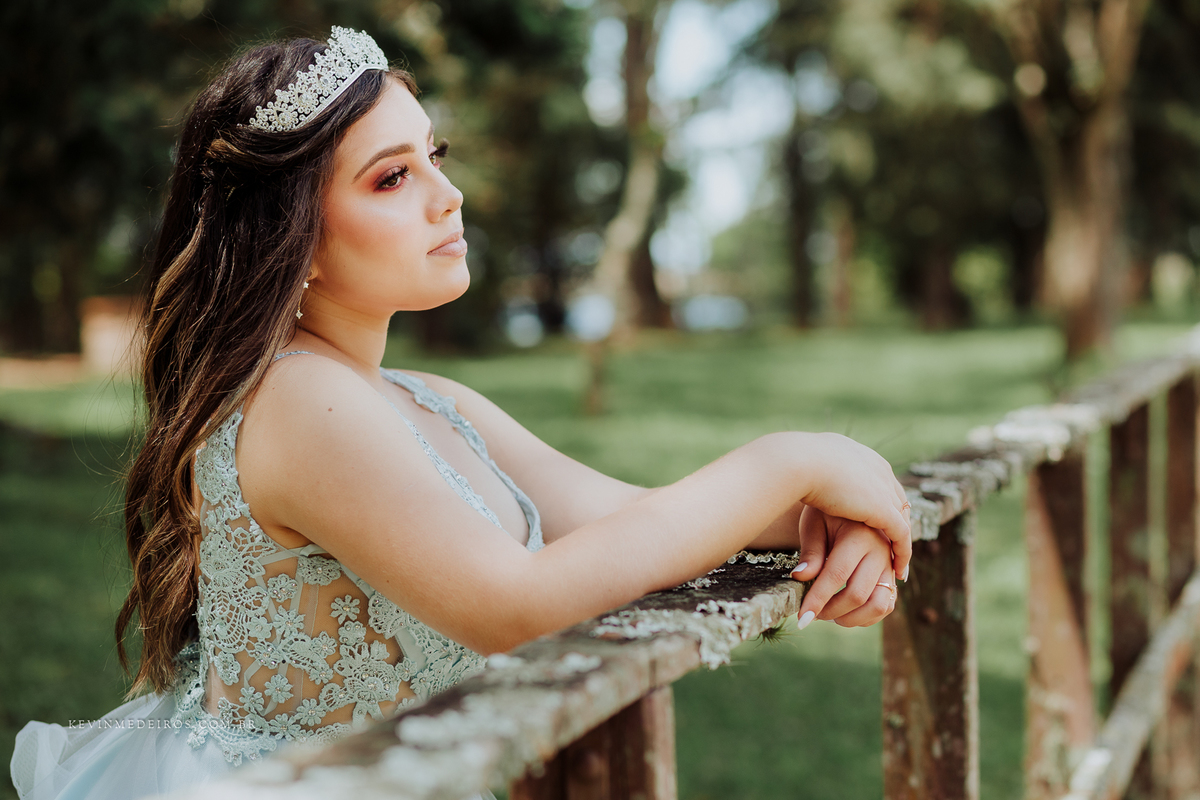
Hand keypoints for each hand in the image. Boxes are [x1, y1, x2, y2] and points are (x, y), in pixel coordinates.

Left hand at [789, 505, 897, 628]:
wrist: (851, 497)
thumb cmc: (826, 512)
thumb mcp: (814, 524)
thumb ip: (811, 552)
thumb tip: (801, 578)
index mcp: (859, 535)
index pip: (836, 575)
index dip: (817, 600)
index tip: (801, 619)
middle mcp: (880, 550)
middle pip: (858, 594)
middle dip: (831, 611)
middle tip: (810, 615)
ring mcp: (890, 563)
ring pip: (879, 604)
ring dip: (852, 618)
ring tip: (830, 616)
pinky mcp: (892, 573)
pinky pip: (887, 604)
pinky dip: (868, 617)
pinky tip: (845, 614)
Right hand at [794, 432, 911, 579]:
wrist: (801, 461)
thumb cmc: (796, 467)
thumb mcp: (811, 481)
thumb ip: (814, 496)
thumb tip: (801, 535)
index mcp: (865, 458)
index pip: (883, 482)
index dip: (883, 502)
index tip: (878, 521)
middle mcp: (880, 471)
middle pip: (898, 500)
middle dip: (897, 522)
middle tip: (894, 546)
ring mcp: (884, 489)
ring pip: (902, 520)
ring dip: (900, 542)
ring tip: (897, 565)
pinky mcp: (883, 508)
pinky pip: (901, 535)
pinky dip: (902, 553)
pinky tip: (897, 571)